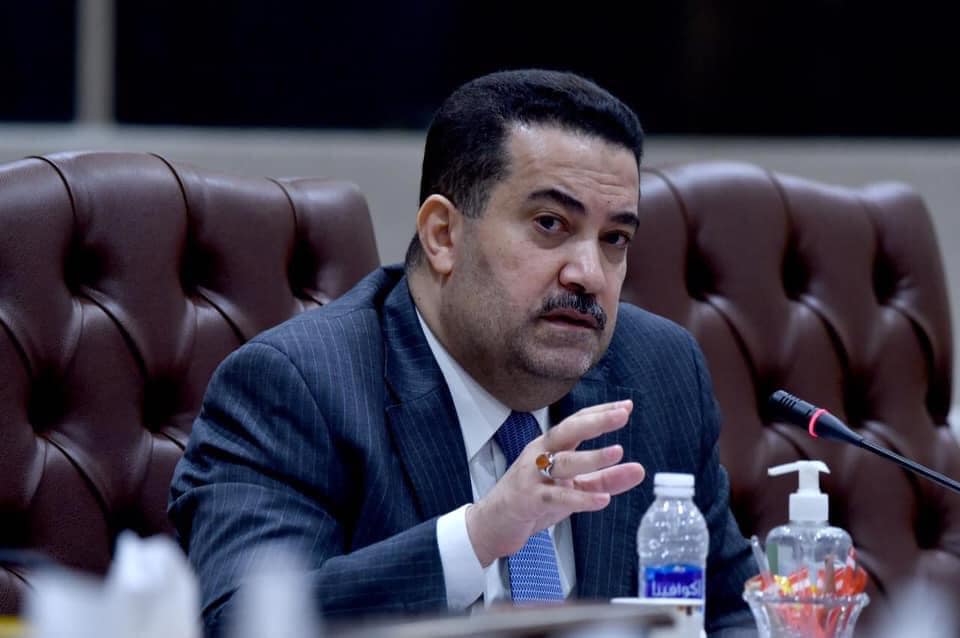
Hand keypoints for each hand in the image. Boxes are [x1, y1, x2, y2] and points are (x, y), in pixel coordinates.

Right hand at [465, 400, 644, 566]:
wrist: (492, 524)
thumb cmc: (531, 500)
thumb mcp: (572, 488)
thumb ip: (605, 479)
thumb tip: (639, 470)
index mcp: (548, 447)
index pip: (576, 422)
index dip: (600, 413)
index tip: (626, 406)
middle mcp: (539, 455)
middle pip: (568, 431)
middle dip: (595, 421)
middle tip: (621, 415)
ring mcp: (532, 476)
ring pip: (564, 462)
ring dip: (592, 457)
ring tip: (618, 452)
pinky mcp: (529, 500)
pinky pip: (557, 497)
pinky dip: (580, 498)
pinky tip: (602, 500)